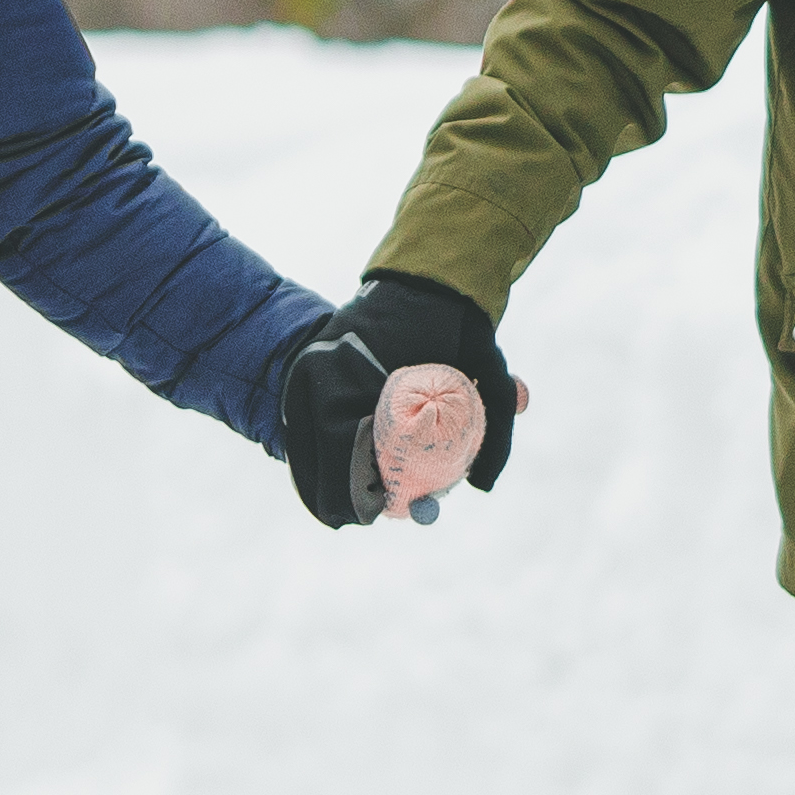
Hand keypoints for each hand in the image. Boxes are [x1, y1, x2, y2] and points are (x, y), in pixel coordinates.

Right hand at [275, 272, 524, 526]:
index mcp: (356, 378)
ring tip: (347, 505)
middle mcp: (320, 375)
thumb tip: (481, 486)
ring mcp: (307, 370)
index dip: (360, 497)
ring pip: (302, 447)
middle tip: (361, 518)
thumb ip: (494, 428)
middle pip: (317, 462)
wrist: (426, 275)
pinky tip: (331, 476)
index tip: (378, 516)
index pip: (345, 459)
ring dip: (321, 480)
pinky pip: (299, 426)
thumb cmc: (458, 325)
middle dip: (339, 497)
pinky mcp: (305, 369)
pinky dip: (312, 455)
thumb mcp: (488, 373)